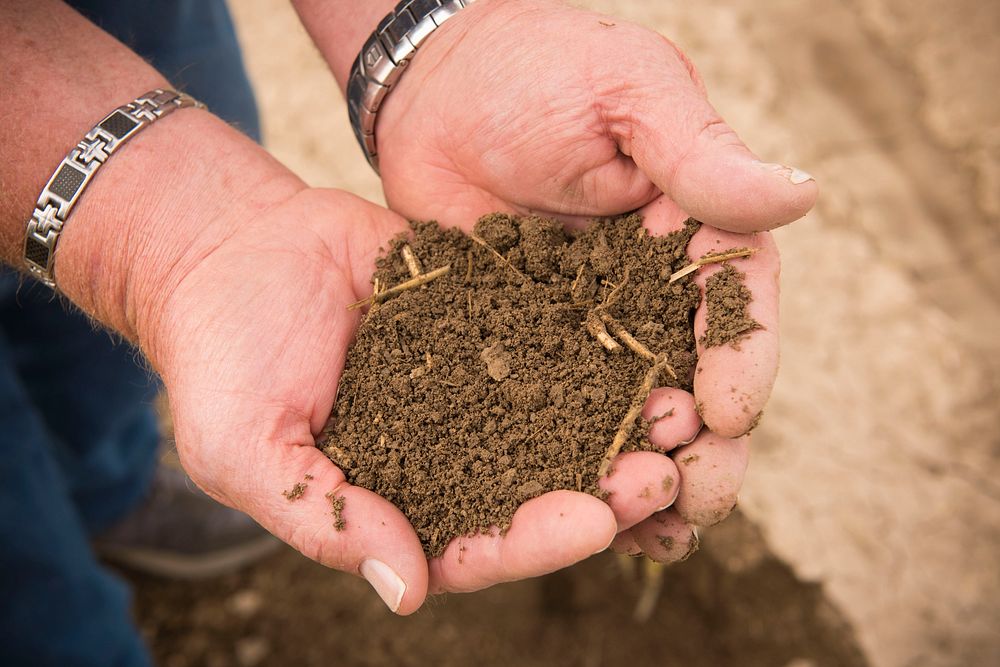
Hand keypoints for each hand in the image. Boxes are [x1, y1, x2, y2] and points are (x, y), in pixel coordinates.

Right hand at [137, 188, 691, 609]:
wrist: (232, 252)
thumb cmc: (223, 360)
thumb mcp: (247, 448)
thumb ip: (325, 518)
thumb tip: (408, 591)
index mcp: (401, 505)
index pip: (480, 545)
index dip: (537, 541)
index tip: (592, 522)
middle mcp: (452, 454)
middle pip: (542, 488)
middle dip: (605, 488)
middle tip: (662, 471)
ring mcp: (478, 387)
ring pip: (563, 417)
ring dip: (619, 421)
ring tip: (675, 409)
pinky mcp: (492, 321)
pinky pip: (553, 336)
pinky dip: (598, 344)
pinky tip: (646, 336)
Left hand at [370, 0, 801, 559]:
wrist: (438, 90)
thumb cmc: (541, 72)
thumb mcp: (630, 95)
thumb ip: (702, 155)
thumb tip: (804, 197)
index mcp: (693, 234)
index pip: (736, 309)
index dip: (742, 364)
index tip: (726, 410)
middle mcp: (648, 294)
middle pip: (694, 382)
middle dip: (701, 444)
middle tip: (690, 493)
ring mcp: (586, 331)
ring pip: (631, 417)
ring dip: (648, 477)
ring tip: (652, 532)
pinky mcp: (525, 353)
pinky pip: (557, 420)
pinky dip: (573, 468)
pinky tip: (580, 519)